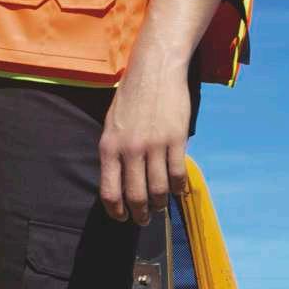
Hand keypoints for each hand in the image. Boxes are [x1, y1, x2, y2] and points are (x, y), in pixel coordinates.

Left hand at [99, 52, 192, 223]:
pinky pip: (178, 174)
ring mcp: (155, 145)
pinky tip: (177, 188)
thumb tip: (118, 181)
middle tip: (144, 219)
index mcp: (110, 147)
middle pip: (136, 196)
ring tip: (160, 205)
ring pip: (158, 189)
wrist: (155, 70)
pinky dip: (178, 187)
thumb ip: (114, 152)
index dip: (116, 210)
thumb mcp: (111, 125)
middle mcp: (131, 149)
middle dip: (140, 214)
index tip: (122, 217)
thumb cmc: (131, 97)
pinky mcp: (176, 139)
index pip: (109, 191)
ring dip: (160, 203)